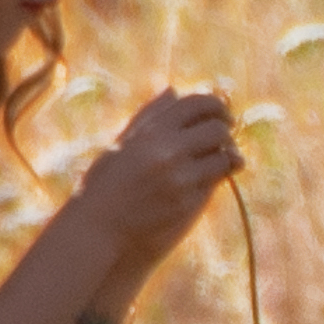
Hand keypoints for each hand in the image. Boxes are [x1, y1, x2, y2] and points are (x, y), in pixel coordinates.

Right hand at [81, 86, 245, 260]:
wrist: (97, 232)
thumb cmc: (103, 189)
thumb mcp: (120, 146)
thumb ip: (148, 118)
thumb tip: (174, 91)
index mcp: (149, 132)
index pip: (195, 103)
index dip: (214, 105)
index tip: (221, 115)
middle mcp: (167, 151)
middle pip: (217, 128)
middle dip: (225, 130)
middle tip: (225, 139)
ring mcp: (180, 177)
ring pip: (223, 155)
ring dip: (227, 156)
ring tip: (222, 160)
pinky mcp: (188, 203)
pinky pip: (216, 181)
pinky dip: (219, 177)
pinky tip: (213, 178)